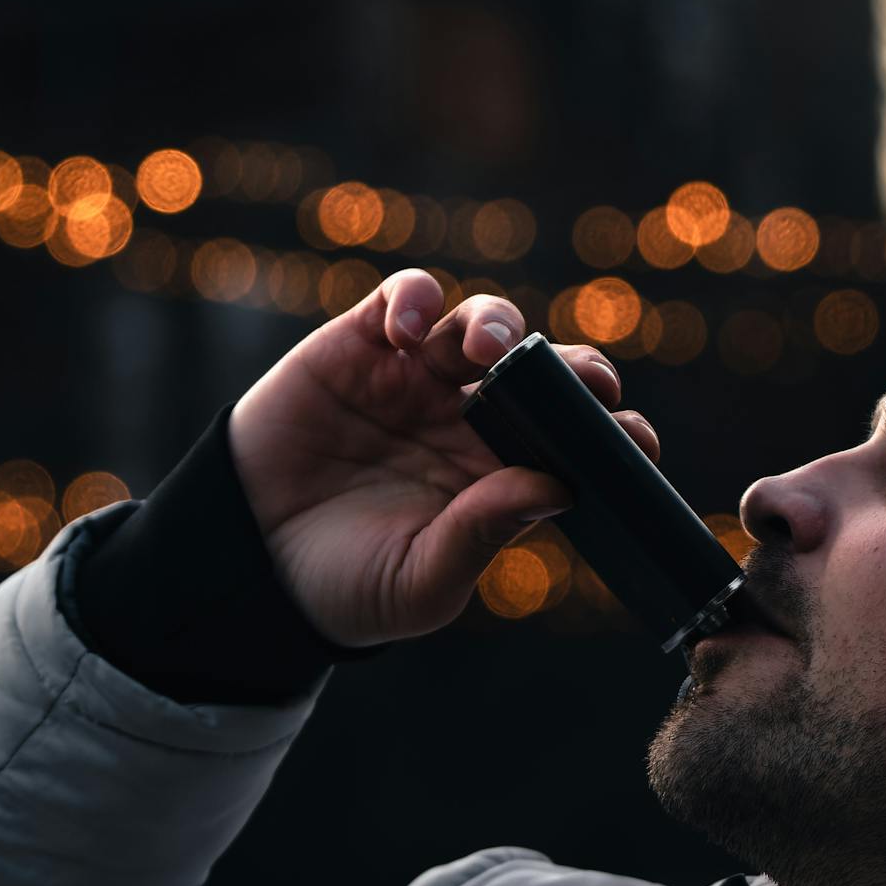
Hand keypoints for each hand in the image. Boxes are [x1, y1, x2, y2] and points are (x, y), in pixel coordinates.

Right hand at [225, 268, 659, 646]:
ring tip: (483, 351)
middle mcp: (472, 420)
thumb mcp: (421, 581)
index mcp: (502, 476)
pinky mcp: (361, 346)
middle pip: (547, 373)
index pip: (578, 440)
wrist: (252, 566)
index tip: (633, 441)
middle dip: (577, 370)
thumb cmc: (347, 586)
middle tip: (586, 385)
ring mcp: (419, 379)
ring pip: (482, 325)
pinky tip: (406, 332)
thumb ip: (483, 535)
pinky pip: (404, 299)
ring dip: (496, 326)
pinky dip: (415, 300)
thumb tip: (555, 486)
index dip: (612, 433)